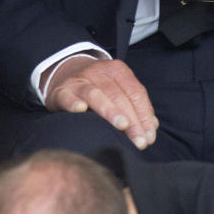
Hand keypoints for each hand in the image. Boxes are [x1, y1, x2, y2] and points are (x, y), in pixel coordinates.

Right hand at [43, 56, 157, 149]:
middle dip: (132, 120)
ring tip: (122, 126)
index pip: (136, 92)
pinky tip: (81, 110)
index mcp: (117, 71)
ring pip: (96, 94)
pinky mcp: (61, 91)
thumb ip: (135, 105)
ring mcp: (79, 81)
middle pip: (119, 96)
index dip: (144, 115)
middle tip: (139, 142)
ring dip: (110, 111)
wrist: (65, 75)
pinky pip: (67, 96)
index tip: (149, 137)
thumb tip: (152, 126)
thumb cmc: (98, 88)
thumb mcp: (118, 90)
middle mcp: (99, 72)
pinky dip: (74, 102)